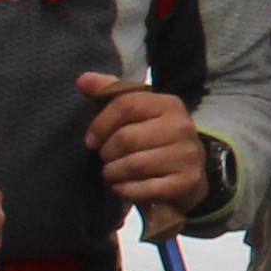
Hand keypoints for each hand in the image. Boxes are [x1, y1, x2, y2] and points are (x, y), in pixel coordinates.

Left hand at [79, 72, 207, 217]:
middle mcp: (183, 126)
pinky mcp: (188, 181)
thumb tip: (82, 80)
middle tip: (106, 159)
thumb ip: (109, 93)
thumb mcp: (135, 113)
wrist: (188, 174)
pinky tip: (123, 187)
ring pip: (135, 164)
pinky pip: (146, 189)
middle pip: (127, 137)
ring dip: (114, 173)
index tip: (91, 140)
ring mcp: (188, 155)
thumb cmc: (153, 139)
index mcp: (169, 104)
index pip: (126, 105)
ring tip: (112, 173)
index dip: (101, 124)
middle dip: (107, 152)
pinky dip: (127, 190)